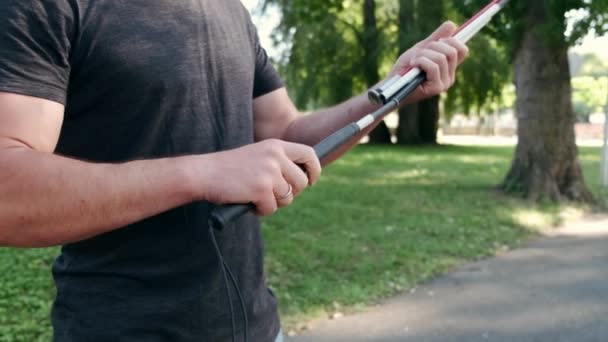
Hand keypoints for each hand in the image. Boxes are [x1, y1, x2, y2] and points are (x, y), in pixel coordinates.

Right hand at [197, 139, 321, 215]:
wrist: (204, 173)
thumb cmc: (229, 168)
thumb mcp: (257, 156)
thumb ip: (278, 163)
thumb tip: (302, 181)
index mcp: (276, 146)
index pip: (309, 154)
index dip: (314, 170)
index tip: (311, 180)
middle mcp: (275, 157)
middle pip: (302, 182)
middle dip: (290, 193)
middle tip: (272, 195)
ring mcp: (269, 173)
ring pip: (287, 198)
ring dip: (273, 203)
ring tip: (255, 196)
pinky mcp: (261, 189)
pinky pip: (271, 208)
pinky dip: (260, 210)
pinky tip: (248, 202)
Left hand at [388, 21, 468, 103]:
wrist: (393, 84)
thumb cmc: (406, 67)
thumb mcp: (422, 49)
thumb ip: (436, 38)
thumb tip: (452, 24)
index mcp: (449, 67)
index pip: (462, 50)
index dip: (452, 40)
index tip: (437, 41)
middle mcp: (450, 77)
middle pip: (452, 51)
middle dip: (434, 46)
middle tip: (420, 53)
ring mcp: (444, 84)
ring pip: (441, 58)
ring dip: (423, 55)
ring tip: (413, 61)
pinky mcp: (436, 88)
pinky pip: (433, 67)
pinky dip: (421, 61)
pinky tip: (413, 65)